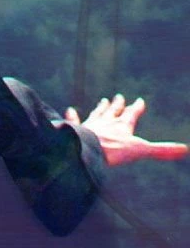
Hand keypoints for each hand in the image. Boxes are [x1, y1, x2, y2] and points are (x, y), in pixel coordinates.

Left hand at [65, 94, 188, 166]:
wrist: (86, 149)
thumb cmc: (113, 150)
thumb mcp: (141, 150)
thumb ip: (162, 150)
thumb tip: (186, 149)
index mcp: (122, 126)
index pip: (131, 114)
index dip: (136, 108)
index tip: (139, 100)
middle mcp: (106, 123)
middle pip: (113, 111)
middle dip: (117, 104)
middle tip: (118, 96)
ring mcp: (91, 125)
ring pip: (97, 114)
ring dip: (101, 108)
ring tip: (103, 101)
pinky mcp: (77, 130)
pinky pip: (75, 121)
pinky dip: (73, 116)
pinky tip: (69, 110)